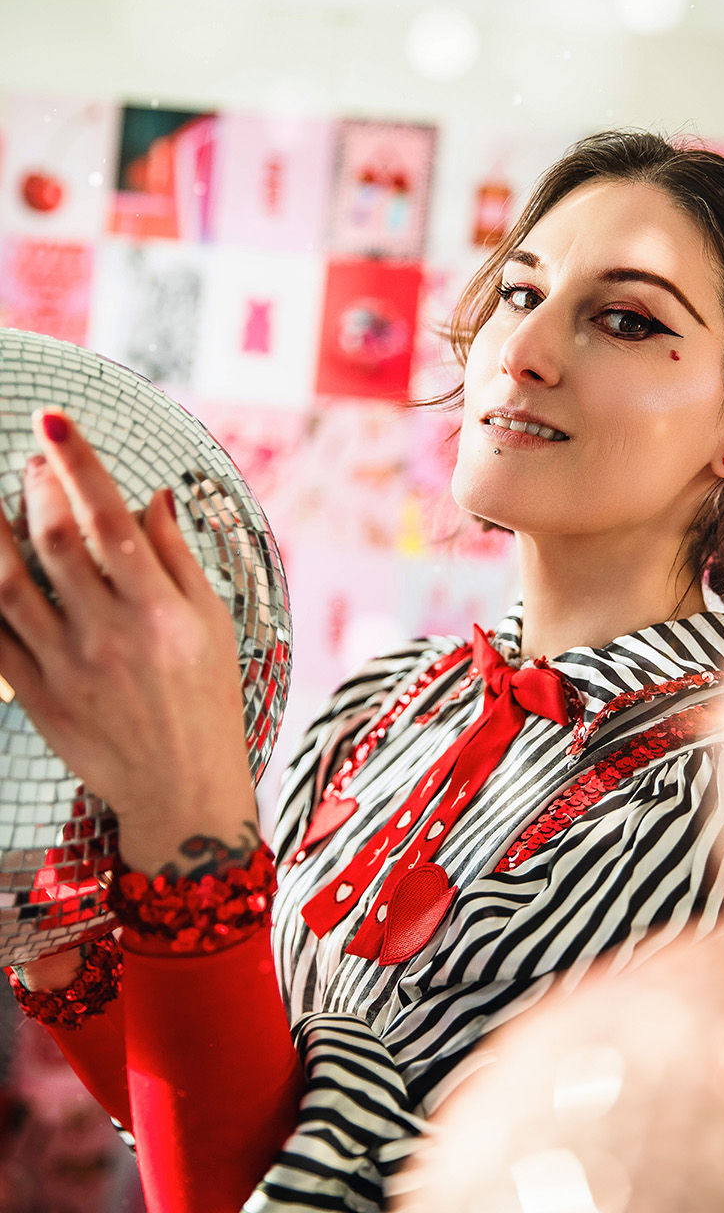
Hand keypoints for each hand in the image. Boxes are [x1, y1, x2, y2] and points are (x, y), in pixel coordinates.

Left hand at [0, 409, 256, 871]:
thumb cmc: (207, 701)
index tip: (52, 422)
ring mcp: (69, 668)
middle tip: (32, 460)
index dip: (78, 466)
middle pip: (54, 544)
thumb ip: (178, 559)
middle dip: (35, 488)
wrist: (181, 790)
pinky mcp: (38, 697)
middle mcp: (112, 636)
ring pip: (8, 585)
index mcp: (162, 613)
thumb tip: (151, 497)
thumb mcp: (214, 625)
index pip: (111, 522)